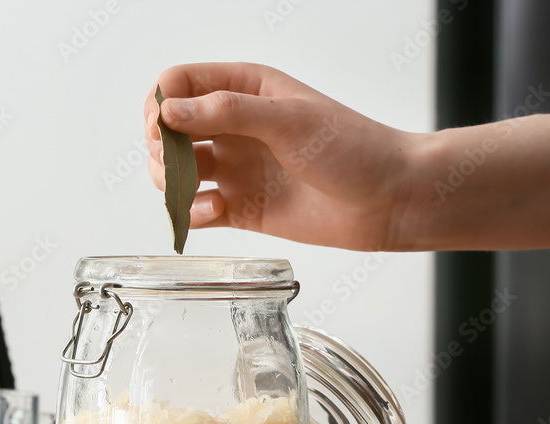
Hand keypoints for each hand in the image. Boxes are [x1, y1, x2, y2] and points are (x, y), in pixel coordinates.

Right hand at [144, 63, 419, 250]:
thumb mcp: (289, 120)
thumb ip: (227, 112)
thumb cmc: (352, 148)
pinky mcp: (243, 208)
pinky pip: (198, 211)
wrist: (388, 200)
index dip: (162, 104)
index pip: (180, 84)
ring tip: (191, 191)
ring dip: (171, 182)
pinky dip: (192, 214)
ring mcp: (237, 169)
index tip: (164, 127)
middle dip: (160, 146)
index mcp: (245, 89)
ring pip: (176, 172)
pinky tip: (213, 211)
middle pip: (169, 130)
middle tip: (174, 163)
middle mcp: (235, 128)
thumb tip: (169, 111)